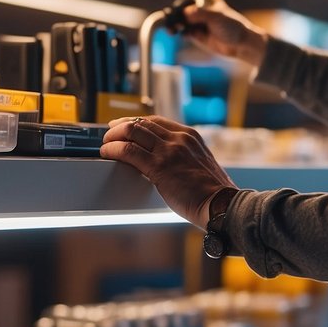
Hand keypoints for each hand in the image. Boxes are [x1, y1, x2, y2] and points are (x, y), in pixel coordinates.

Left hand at [100, 115, 237, 228]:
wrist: (221, 205)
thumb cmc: (213, 193)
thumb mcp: (200, 165)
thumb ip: (183, 158)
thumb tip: (165, 163)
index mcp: (190, 136)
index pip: (157, 121)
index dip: (137, 122)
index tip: (126, 126)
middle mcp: (179, 138)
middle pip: (142, 123)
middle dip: (122, 126)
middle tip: (110, 133)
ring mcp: (168, 150)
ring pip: (132, 131)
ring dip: (114, 136)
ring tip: (106, 144)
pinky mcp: (159, 166)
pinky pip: (129, 150)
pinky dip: (113, 149)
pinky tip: (107, 153)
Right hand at [181, 0, 268, 66]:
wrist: (240, 45)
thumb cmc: (232, 26)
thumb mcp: (217, 17)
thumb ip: (201, 14)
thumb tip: (185, 13)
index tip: (178, 3)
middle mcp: (200, 8)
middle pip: (181, 7)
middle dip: (174, 13)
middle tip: (170, 19)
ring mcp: (197, 21)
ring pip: (180, 20)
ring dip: (174, 24)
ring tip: (173, 29)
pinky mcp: (196, 33)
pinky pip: (184, 31)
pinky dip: (179, 32)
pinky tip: (179, 33)